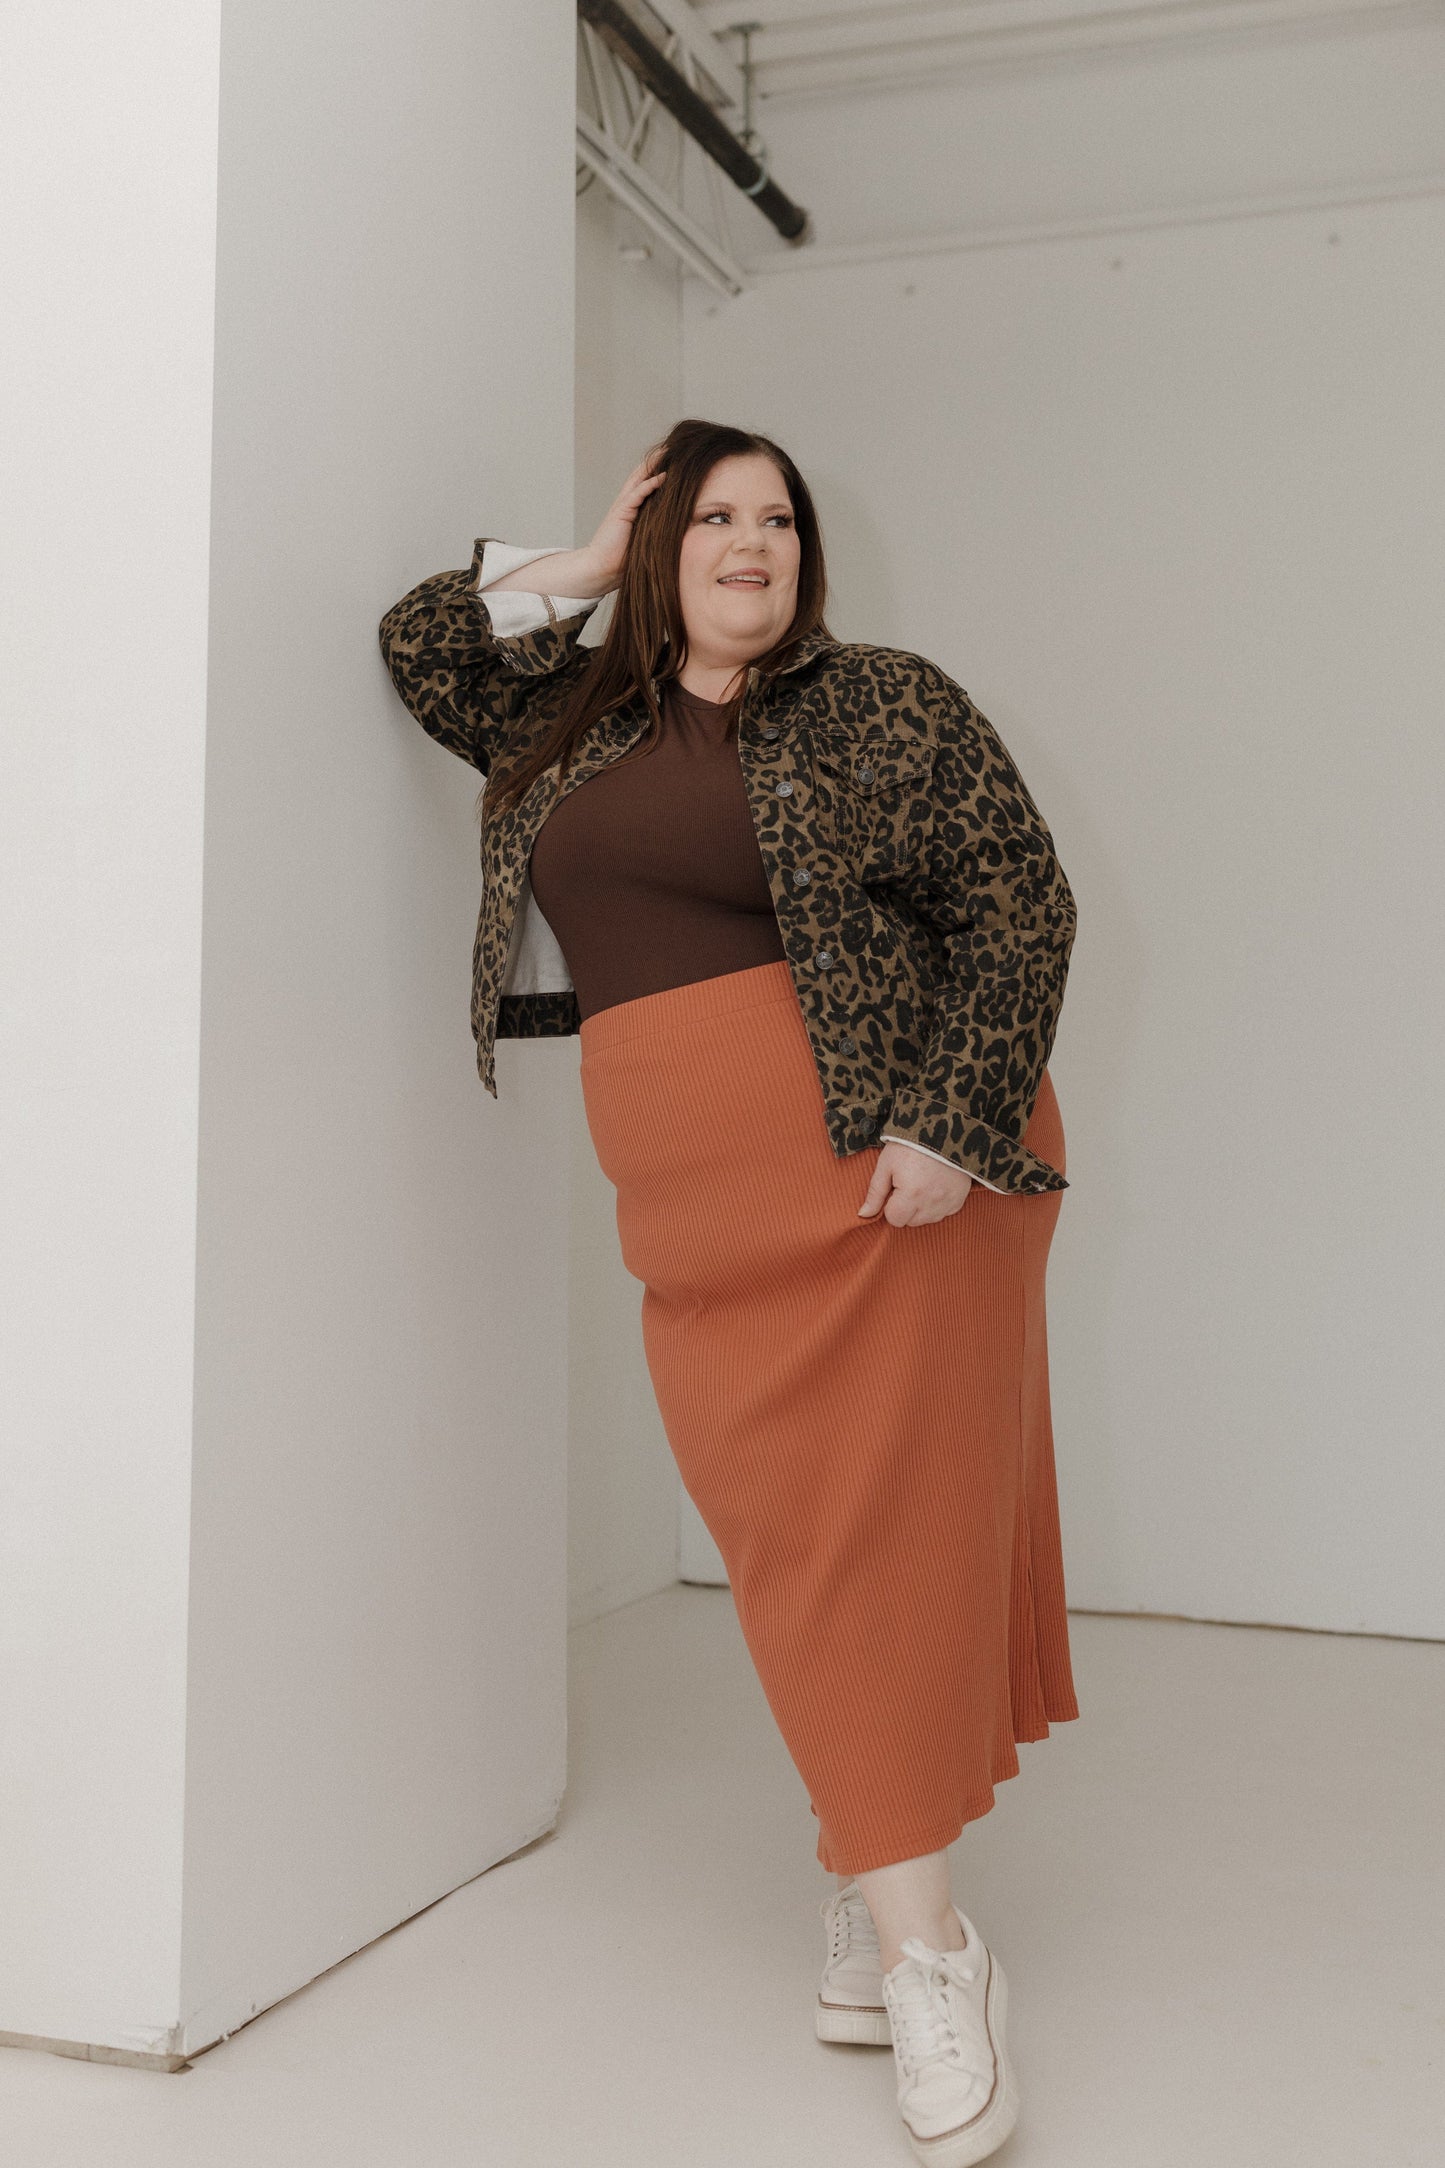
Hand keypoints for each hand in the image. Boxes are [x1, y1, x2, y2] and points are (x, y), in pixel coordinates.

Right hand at [580, 448, 668, 591]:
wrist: (602, 569)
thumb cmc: (624, 561)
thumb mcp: (646, 541)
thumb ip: (658, 531)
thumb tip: (682, 532)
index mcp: (633, 507)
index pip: (648, 481)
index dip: (661, 469)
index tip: (679, 460)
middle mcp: (628, 502)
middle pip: (643, 473)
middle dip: (658, 459)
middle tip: (677, 446)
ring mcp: (623, 505)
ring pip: (640, 478)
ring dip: (655, 464)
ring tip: (671, 452)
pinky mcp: (621, 512)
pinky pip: (637, 493)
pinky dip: (650, 483)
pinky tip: (663, 476)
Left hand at [856, 1143, 974, 1226]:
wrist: (942, 1127)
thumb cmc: (910, 1144)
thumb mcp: (886, 1164)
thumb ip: (875, 1193)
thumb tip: (863, 1215)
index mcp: (911, 1195)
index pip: (894, 1219)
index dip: (890, 1205)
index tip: (895, 1188)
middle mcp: (931, 1203)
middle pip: (911, 1221)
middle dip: (905, 1207)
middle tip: (908, 1183)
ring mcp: (948, 1201)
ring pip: (928, 1219)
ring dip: (922, 1208)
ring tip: (922, 1183)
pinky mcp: (959, 1198)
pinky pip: (945, 1212)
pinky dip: (938, 1204)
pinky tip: (935, 1185)